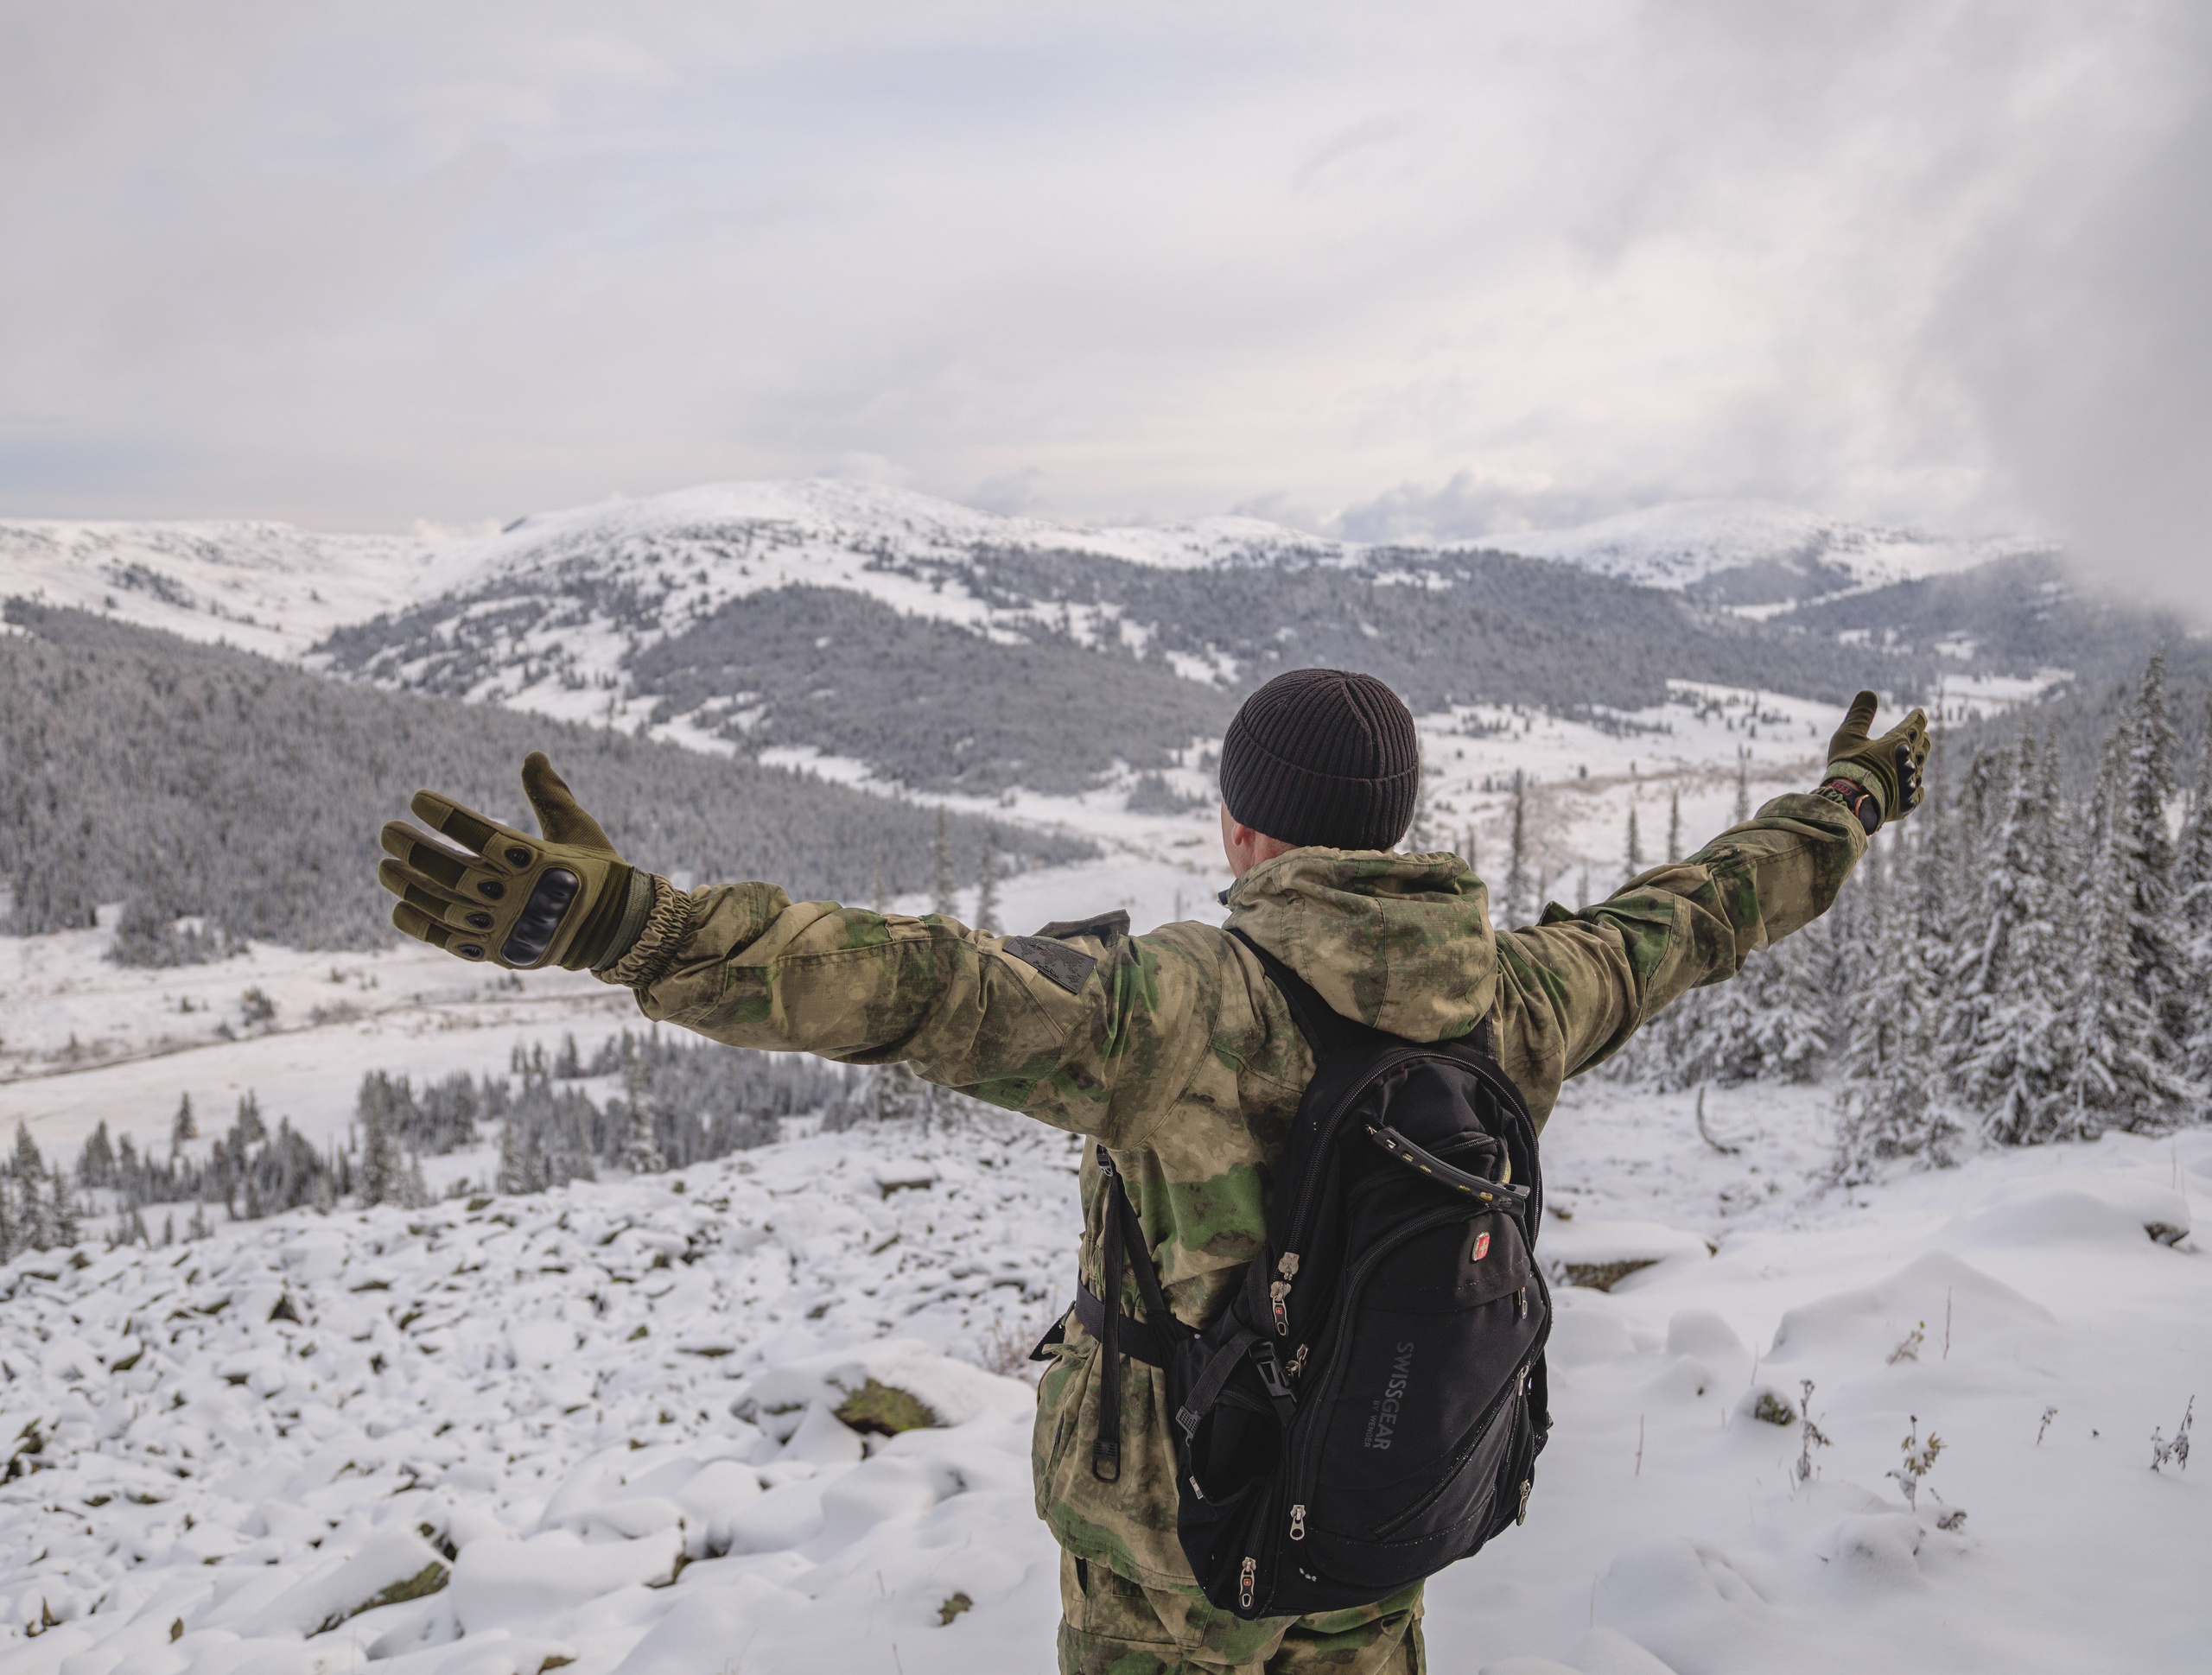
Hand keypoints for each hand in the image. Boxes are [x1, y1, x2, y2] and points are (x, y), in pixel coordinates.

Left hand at [377, 753, 641, 968]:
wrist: (616, 930)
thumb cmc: (596, 871)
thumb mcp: (579, 827)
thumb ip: (551, 793)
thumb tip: (532, 754)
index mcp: (540, 861)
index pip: (481, 834)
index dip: (446, 815)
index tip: (418, 799)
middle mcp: (519, 895)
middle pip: (453, 870)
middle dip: (414, 849)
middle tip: (387, 831)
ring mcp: (506, 927)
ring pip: (444, 905)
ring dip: (409, 885)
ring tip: (385, 867)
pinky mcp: (498, 952)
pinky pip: (450, 940)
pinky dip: (422, 925)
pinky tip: (400, 907)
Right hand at [1824, 690, 1929, 825]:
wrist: (1850, 803)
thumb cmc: (1848, 766)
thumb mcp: (1848, 735)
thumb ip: (1860, 714)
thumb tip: (1869, 692)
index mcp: (1898, 742)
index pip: (1915, 724)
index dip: (1917, 717)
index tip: (1919, 712)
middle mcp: (1909, 761)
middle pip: (1922, 744)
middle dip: (1920, 737)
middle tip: (1919, 733)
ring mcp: (1910, 784)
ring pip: (1920, 767)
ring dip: (1917, 760)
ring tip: (1913, 759)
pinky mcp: (1907, 804)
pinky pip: (1918, 792)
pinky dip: (1916, 786)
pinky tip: (1914, 787)